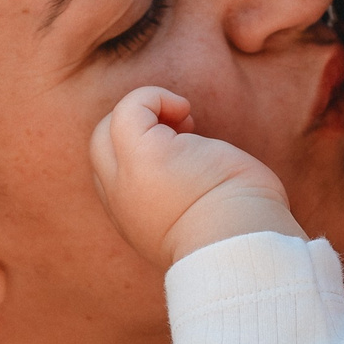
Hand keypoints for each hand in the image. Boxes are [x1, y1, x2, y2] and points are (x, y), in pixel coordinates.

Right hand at [90, 84, 302, 266]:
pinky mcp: (144, 155)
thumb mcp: (203, 219)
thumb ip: (184, 199)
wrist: (243, 245)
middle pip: (99, 150)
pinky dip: (155, 98)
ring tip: (188, 125)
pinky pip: (130, 108)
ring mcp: (126, 179)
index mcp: (136, 221)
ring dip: (146, 115)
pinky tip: (185, 110)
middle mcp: (122, 203)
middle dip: (135, 129)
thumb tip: (196, 165)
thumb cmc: (243, 232)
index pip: (112, 178)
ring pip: (106, 129)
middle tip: (181, 130)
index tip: (185, 156)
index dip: (139, 154)